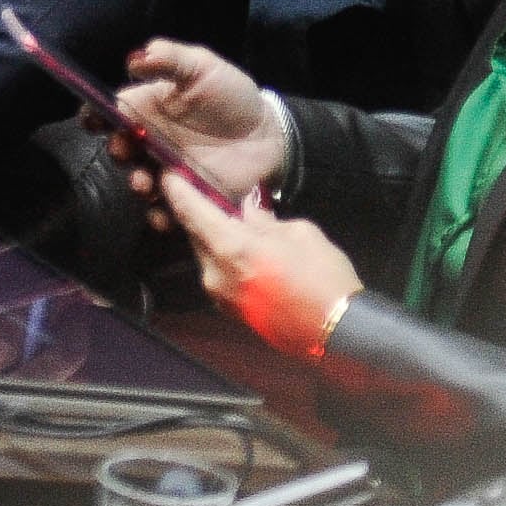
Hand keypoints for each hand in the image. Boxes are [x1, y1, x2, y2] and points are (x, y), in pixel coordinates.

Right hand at [113, 39, 290, 221]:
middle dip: (117, 151)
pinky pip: (166, 211)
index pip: (111, 112)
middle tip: (124, 150)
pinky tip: (163, 213)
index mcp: (147, 109)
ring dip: (136, 184)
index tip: (90, 120)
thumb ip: (170, 58)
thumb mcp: (203, 67)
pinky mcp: (187, 197)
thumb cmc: (231, 96)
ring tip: (144, 182)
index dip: (95, 115)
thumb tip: (133, 60)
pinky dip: (160, 215)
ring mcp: (167, 172)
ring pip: (140, 181)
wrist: (268, 134)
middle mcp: (151, 142)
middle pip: (121, 149)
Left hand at [175, 180, 367, 358]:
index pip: (190, 211)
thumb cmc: (322, 276)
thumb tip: (247, 210)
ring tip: (235, 223)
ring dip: (214, 238)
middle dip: (199, 215)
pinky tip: (245, 253)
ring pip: (206, 256)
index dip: (177, 189)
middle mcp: (215, 273)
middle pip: (195, 234)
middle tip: (207, 194)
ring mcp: (220, 296)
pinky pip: (218, 275)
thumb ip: (263, 219)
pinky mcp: (230, 311)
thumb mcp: (298, 232)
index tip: (168, 174)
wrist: (337, 330)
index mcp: (230, 247)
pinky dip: (225, 259)